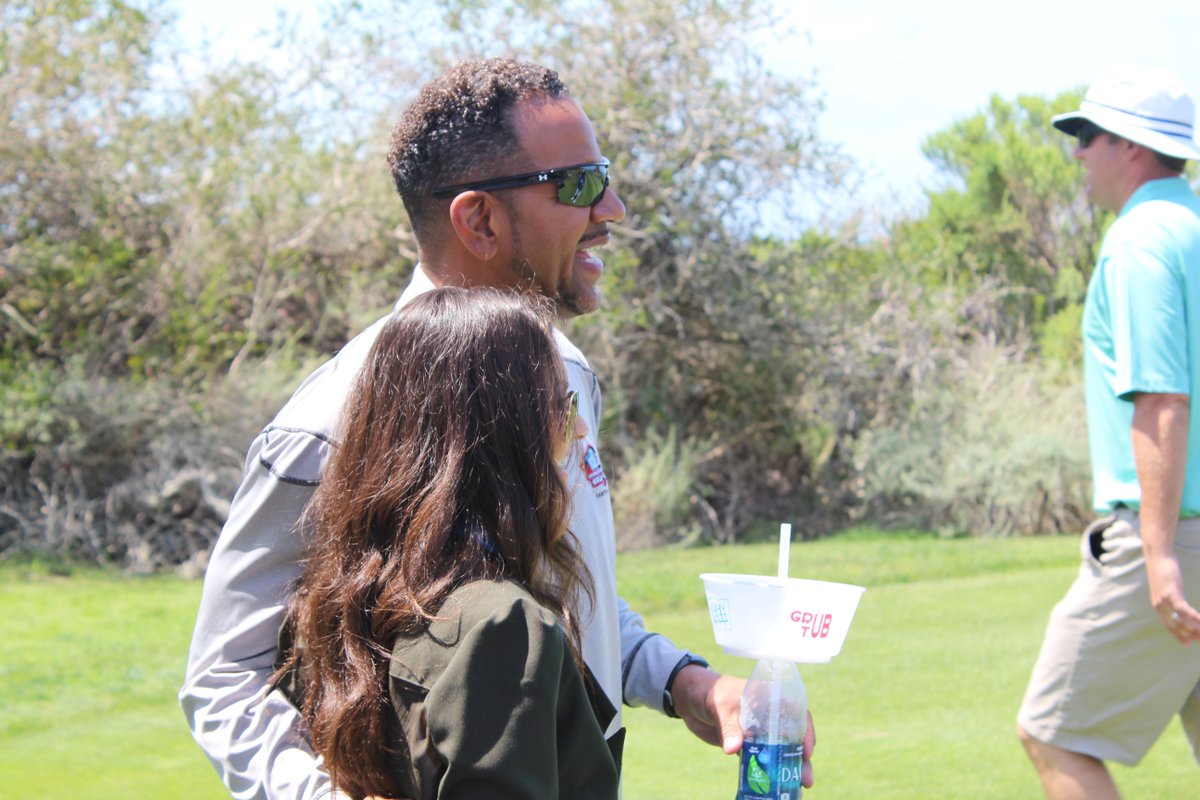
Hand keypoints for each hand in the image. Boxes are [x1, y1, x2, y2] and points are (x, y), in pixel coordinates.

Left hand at [670, 665, 815, 788]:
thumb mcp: (720, 706)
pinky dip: (768, 772)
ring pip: (779, 751)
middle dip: (800, 758)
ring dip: (787, 769)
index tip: (807, 751)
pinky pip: (761, 759)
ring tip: (798, 787)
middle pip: (791, 737)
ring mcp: (758, 731)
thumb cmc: (708, 692)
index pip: (795, 713)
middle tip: (806, 779)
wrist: (689, 698)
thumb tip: (733, 750)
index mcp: (768, 698)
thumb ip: (729, 727)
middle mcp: (768, 715)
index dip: (805, 732)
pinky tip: (775, 787)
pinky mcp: (746, 744)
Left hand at [1146, 550, 1199, 644]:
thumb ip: (1172, 599)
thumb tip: (1180, 607)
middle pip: (1176, 626)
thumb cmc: (1164, 571)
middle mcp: (1159, 606)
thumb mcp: (1167, 588)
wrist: (1158, 557)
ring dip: (1195, 628)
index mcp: (1158, 606)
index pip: (1169, 626)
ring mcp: (1163, 600)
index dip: (1179, 636)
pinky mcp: (1170, 592)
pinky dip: (1194, 616)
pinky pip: (1183, 609)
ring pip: (1180, 620)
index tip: (1188, 644)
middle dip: (1190, 635)